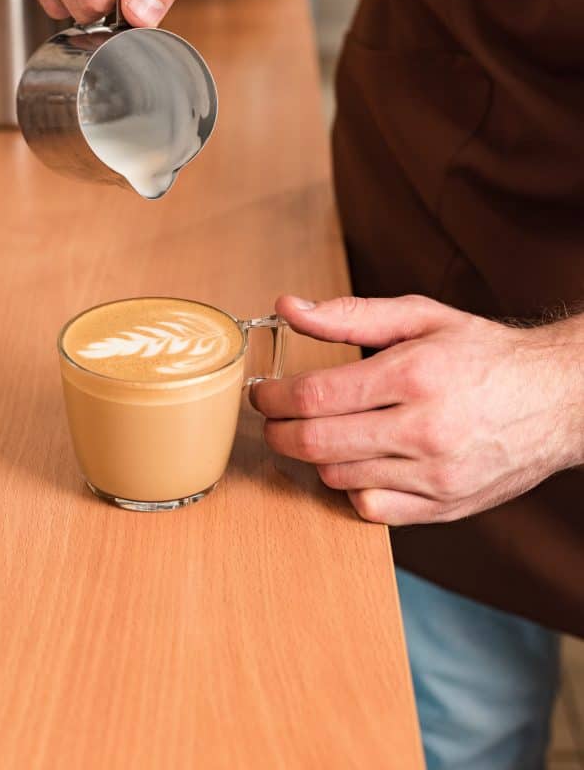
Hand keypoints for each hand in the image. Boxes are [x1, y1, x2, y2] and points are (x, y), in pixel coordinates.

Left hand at [252, 295, 583, 524]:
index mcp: (415, 375)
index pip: (316, 397)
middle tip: (273, 417)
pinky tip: (358, 461)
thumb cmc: (485, 354)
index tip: (262, 392)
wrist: (558, 399)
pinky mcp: (445, 507)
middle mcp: (425, 430)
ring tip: (317, 431)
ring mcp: (436, 476)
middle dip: (279, 431)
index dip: (274, 397)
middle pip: (317, 444)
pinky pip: (372, 509)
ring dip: (313, 457)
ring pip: (338, 478)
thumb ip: (349, 314)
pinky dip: (351, 487)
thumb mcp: (421, 317)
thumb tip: (288, 308)